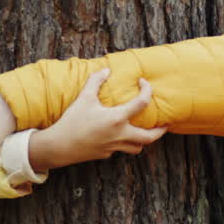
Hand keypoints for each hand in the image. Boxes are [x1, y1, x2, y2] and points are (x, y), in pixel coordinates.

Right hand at [28, 69, 166, 171]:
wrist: (60, 146)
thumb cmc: (72, 121)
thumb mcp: (84, 98)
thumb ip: (96, 81)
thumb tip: (106, 70)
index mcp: (117, 118)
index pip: (142, 103)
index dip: (147, 90)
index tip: (143, 83)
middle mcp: (120, 134)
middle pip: (149, 137)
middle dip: (160, 131)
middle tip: (164, 124)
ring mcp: (114, 147)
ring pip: (137, 148)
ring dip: (143, 140)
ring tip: (143, 132)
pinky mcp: (106, 154)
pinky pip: (120, 149)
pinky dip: (123, 143)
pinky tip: (117, 136)